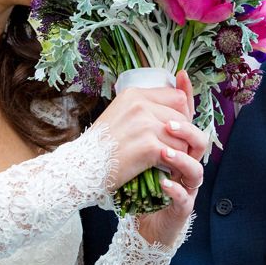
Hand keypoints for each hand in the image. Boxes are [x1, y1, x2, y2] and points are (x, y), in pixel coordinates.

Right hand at [94, 70, 205, 187]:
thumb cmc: (101, 146)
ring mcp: (144, 124)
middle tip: (175, 149)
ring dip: (180, 152)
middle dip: (184, 135)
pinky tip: (166, 170)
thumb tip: (174, 112)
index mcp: (134, 94)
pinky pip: (177, 153)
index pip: (177, 97)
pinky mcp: (148, 146)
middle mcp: (140, 104)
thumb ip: (144, 109)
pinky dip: (175, 165)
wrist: (82, 167)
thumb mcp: (120, 115)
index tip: (177, 130)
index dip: (182, 114)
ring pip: (182, 137)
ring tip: (169, 161)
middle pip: (183, 116)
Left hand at [136, 71, 202, 245]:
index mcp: (180, 147)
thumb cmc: (145, 182)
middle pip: (199, 141)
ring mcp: (187, 186)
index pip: (187, 119)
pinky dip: (175, 190)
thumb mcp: (141, 149)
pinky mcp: (181, 207)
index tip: (181, 77)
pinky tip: (164, 183)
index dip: (187, 98)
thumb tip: (138, 92)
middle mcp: (188, 164)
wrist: (145, 218)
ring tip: (164, 152)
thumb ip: (143, 125)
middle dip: (186, 130)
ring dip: (182, 159)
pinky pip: (184, 198)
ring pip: (196, 170)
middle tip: (167, 125)